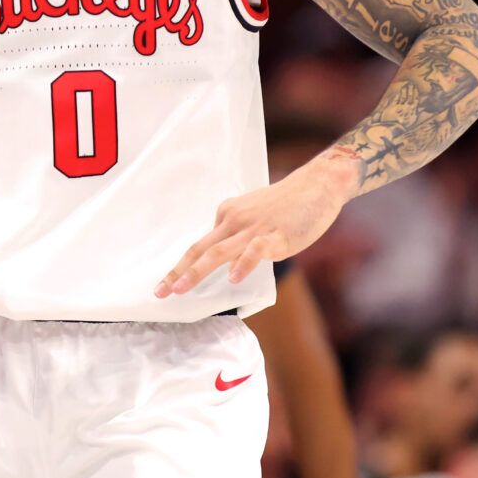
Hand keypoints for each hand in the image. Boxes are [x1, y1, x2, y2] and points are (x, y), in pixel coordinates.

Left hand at [156, 152, 361, 297]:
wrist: (318, 185)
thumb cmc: (288, 204)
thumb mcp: (253, 214)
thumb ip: (238, 233)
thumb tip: (226, 260)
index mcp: (227, 215)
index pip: (200, 245)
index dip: (181, 267)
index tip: (164, 285)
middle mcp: (234, 220)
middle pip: (200, 249)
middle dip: (177, 272)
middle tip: (159, 292)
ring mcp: (254, 228)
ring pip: (219, 251)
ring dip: (196, 271)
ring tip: (180, 288)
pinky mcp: (275, 235)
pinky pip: (254, 250)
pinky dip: (243, 264)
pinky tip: (232, 279)